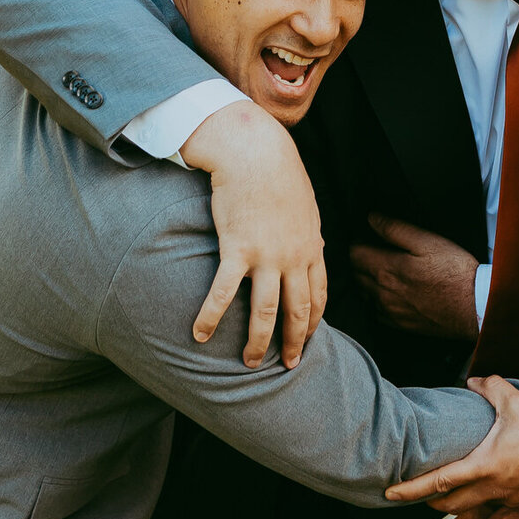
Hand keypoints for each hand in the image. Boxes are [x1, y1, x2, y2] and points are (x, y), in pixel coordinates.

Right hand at [181, 103, 326, 368]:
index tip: (307, 340)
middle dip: (294, 343)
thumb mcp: (304, 205)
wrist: (255, 151)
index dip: (313, 322)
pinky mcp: (237, 249)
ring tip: (249, 364)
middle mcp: (294, 257)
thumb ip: (307, 233)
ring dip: (258, 342)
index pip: (319, 296)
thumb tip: (311, 249)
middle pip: (298, 311)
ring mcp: (267, 256)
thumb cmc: (278, 172)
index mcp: (312, 247)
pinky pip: (224, 293)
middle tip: (287, 366)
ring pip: (267, 312)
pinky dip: (211, 316)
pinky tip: (199, 334)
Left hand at [350, 215, 478, 339]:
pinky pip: (375, 311)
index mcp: (386, 269)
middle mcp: (382, 292)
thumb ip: (395, 229)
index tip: (367, 237)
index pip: (353, 253)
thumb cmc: (454, 272)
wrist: (474, 307)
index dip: (358, 241)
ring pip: (363, 293)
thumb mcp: (428, 241)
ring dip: (366, 280)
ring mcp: (389, 311)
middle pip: (355, 274)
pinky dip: (376, 299)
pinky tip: (391, 292)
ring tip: (381, 269)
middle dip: (359, 260)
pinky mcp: (399, 324)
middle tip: (373, 250)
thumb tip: (372, 218)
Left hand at [386, 378, 518, 511]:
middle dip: (428, 502)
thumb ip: (491, 388)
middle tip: (416, 494)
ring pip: (471, 507)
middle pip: (448, 505)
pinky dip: (481, 496)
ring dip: (454, 501)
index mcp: (483, 467)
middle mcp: (491, 489)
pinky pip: (494, 503)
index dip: (410, 489)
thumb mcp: (516, 402)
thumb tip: (474, 380)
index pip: (437, 482)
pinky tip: (486, 483)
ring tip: (447, 488)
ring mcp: (507, 499)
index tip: (389, 493)